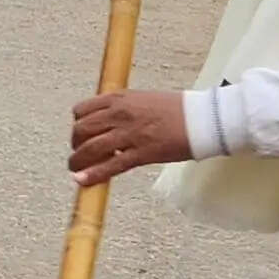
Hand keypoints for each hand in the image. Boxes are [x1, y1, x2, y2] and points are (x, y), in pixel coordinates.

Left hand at [69, 90, 192, 185]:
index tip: (80, 132)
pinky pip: (110, 165)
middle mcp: (119, 114)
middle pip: (81, 130)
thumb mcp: (143, 98)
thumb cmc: (178, 109)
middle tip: (78, 152)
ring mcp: (129, 134)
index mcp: (119, 98)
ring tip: (75, 168)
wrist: (203, 118)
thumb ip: (122, 108)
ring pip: (90, 149)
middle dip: (75, 143)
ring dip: (78, 161)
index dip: (77, 124)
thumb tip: (108, 121)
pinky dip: (93, 174)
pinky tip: (83, 180)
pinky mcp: (141, 153)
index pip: (82, 110)